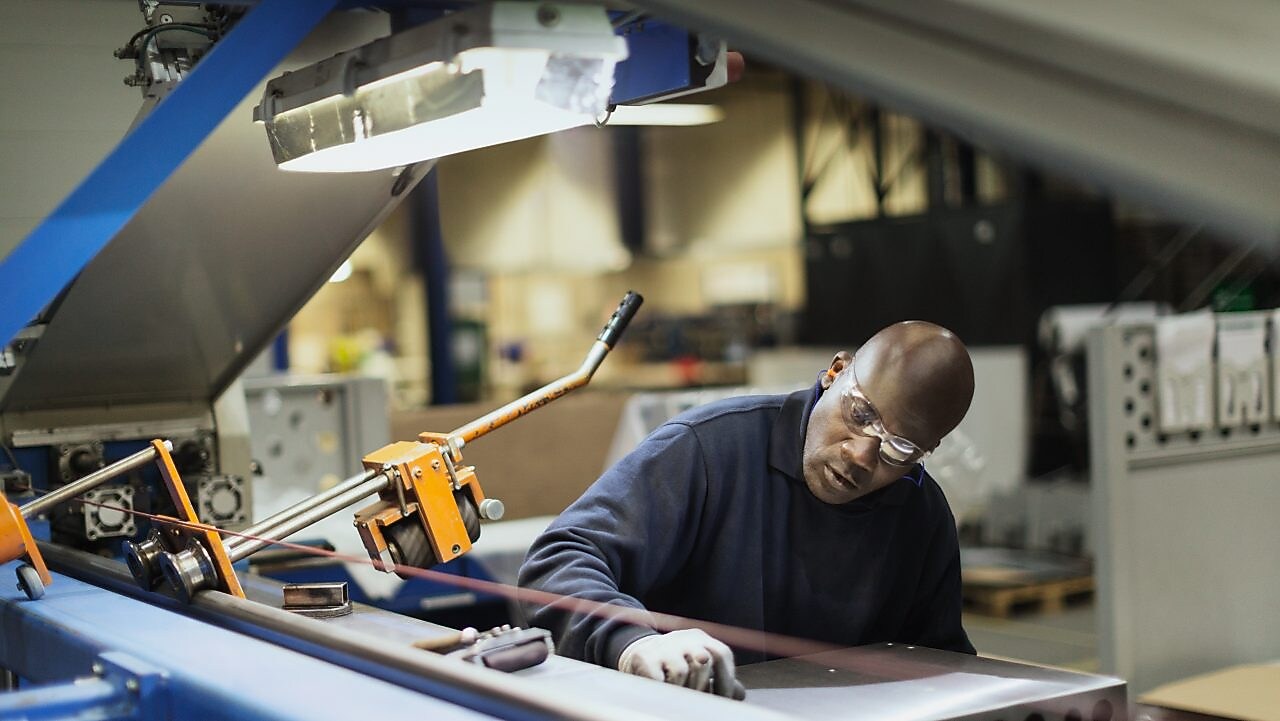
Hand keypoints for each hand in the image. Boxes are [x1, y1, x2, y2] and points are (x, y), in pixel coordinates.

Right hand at [617, 629, 743, 697]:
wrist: (640, 655)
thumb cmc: (676, 664)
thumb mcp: (698, 665)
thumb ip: (719, 678)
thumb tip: (739, 694)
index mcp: (700, 638)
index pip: (722, 654)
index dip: (726, 679)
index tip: (723, 699)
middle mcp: (684, 638)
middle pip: (703, 661)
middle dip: (702, 686)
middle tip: (697, 699)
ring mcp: (663, 646)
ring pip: (681, 672)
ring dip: (681, 689)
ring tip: (677, 692)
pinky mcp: (644, 657)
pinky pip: (659, 680)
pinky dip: (663, 689)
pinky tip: (662, 689)